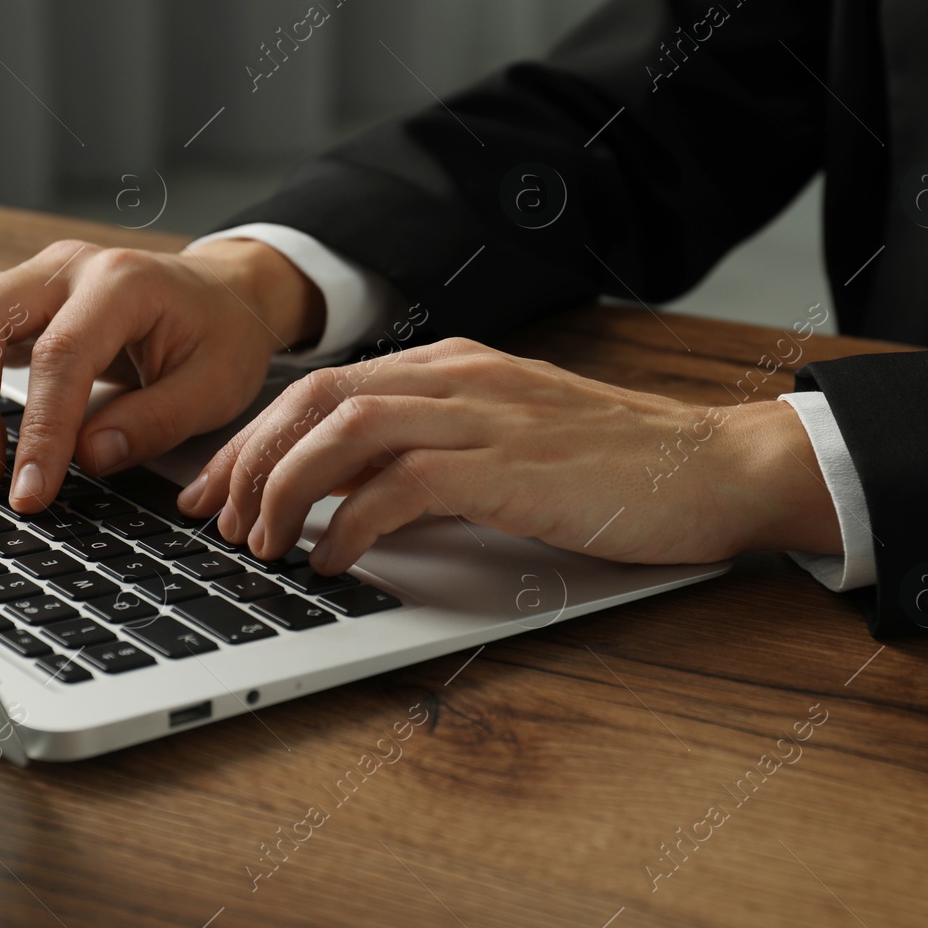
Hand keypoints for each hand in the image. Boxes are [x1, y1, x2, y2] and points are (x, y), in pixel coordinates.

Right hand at [0, 238, 324, 511]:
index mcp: (123, 284)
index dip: (40, 430)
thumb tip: (87, 458)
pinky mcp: (14, 292)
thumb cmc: (221, 337)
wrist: (223, 294)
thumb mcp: (215, 388)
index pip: (61, 356)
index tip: (31, 491)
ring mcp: (34, 274)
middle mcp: (66, 267)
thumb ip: (154, 423)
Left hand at [176, 338, 841, 572]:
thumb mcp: (507, 444)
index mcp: (450, 367)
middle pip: (315, 399)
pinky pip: (402, 485)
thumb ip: (433, 457)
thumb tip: (354, 503)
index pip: (322, 388)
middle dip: (249, 459)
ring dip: (286, 488)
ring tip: (262, 541)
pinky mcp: (510, 463)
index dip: (254, 436)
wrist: (713, 466)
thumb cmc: (613, 466)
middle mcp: (458, 377)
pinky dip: (351, 523)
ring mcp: (484, 414)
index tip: (215, 485)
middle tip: (214, 518)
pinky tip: (333, 560)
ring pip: (345, 429)